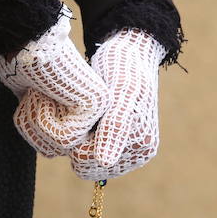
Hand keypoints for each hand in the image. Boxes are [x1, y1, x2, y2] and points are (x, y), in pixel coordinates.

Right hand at [0, 3, 109, 156]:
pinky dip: (43, 118)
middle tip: (32, 95)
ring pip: (58, 146)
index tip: (30, 98)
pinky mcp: (96, 107)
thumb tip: (44, 145)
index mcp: (79, 109)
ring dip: (36, 120)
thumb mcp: (29, 97)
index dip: (31, 128)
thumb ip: (41, 118)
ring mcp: (98, 109)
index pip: (54, 145)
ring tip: (38, 91)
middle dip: (32, 126)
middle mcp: (93, 111)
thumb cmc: (21, 62)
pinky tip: (44, 93)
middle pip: (54, 149)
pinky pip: (64, 138)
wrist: (24, 40)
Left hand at [69, 26, 166, 180]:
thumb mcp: (119, 96)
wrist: (128, 51)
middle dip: (76, 143)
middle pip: (85, 166)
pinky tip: (81, 114)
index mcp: (141, 149)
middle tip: (77, 112)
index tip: (78, 115)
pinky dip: (77, 134)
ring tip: (80, 112)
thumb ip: (114, 129)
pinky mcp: (111, 139)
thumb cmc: (124, 69)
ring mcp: (122, 148)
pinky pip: (84, 149)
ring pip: (82, 159)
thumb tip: (105, 162)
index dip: (75, 142)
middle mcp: (134, 154)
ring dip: (75, 138)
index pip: (88, 165)